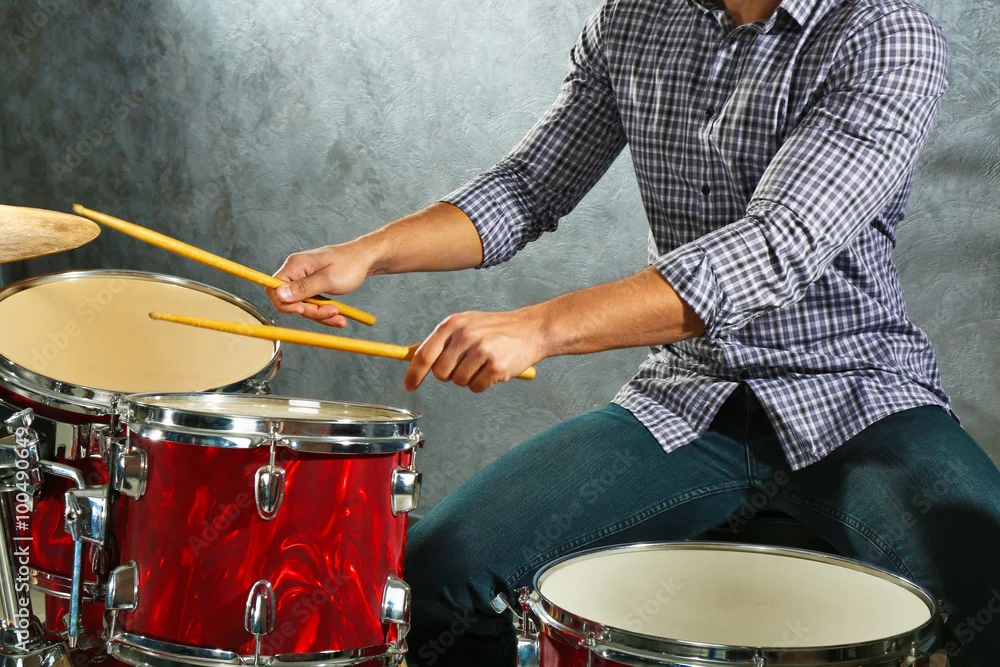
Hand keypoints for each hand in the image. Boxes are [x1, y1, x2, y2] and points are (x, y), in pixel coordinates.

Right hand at [266, 242, 373, 326]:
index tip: (302, 310)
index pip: (274, 288)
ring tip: (340, 315)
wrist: (366, 260)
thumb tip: (279, 295)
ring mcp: (304, 280)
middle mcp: (296, 272)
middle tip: (332, 311)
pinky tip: (339, 316)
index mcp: (295, 265)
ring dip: (321, 315)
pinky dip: (325, 313)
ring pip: (303, 306)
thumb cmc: (350, 264)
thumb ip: (304, 288)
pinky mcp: (312, 287)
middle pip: (289, 301)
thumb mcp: (328, 279)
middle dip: (310, 311)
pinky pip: (313, 305)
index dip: (284, 303)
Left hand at [404, 308, 546, 392]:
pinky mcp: (496, 365)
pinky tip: (493, 369)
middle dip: (450, 375)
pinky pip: (477, 387)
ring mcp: (481, 350)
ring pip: (459, 382)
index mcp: (453, 323)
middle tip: (466, 365)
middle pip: (440, 373)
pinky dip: (483, 383)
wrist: (531, 329)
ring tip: (482, 364)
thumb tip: (411, 353)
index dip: (413, 374)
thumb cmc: (496, 329)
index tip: (409, 386)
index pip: (424, 354)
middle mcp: (465, 335)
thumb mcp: (465, 324)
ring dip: (469, 378)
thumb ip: (440, 340)